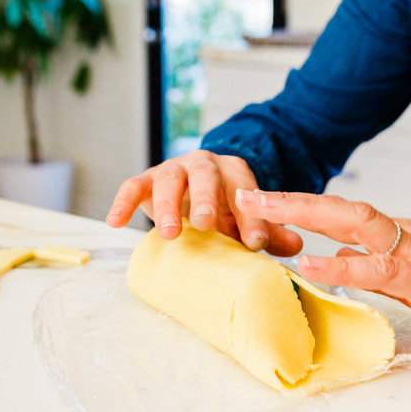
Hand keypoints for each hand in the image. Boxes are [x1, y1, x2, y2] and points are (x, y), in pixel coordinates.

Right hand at [105, 150, 301, 255]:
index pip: (246, 189)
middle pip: (204, 173)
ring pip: (168, 179)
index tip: (256, 244)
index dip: (251, 216)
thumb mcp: (246, 220)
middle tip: (206, 224)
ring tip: (168, 234)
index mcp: (234, 171)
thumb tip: (296, 247)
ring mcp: (173, 170)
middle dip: (205, 198)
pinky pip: (133, 186)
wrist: (195, 191)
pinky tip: (114, 222)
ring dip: (166, 205)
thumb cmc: (225, 210)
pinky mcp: (147, 180)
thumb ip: (269, 232)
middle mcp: (204, 164)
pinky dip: (123, 202)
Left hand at [235, 189, 410, 377]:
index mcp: (401, 236)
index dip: (302, 208)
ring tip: (264, 213)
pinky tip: (314, 262)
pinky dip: (346, 264)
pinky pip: (383, 268)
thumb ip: (380, 269)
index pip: (343, 215)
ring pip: (356, 224)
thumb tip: (342, 260)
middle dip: (290, 200)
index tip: (264, 207)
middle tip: (246, 196)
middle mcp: (406, 235)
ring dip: (306, 214)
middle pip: (341, 207)